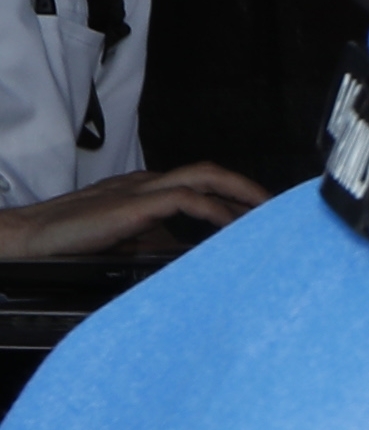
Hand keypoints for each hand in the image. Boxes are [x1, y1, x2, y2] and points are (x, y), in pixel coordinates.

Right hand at [0, 162, 267, 259]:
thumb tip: (192, 257)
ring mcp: (140, 190)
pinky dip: (214, 210)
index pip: (201, 182)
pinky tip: (231, 225)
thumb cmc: (73, 239)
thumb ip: (161, 244)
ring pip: (203, 177)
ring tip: (266, 212)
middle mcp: (147, 183)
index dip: (234, 193)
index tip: (261, 212)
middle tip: (278, 207)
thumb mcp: (128, 241)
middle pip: (210, 172)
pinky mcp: (133, 204)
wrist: (29, 237)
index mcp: (146, 190)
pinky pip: (185, 199)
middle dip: (248, 187)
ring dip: (240, 193)